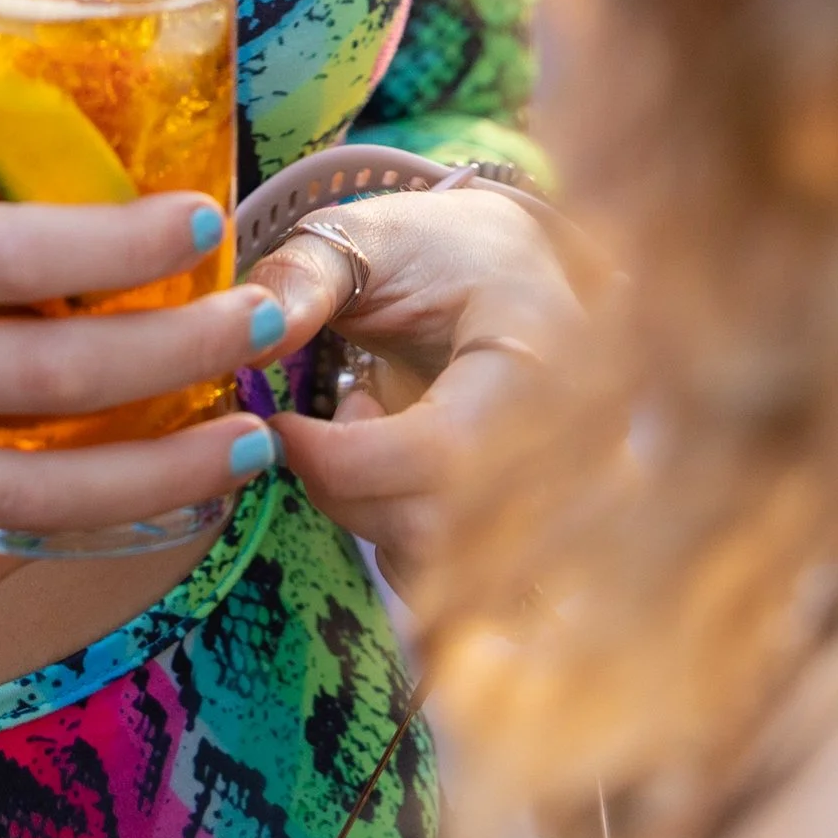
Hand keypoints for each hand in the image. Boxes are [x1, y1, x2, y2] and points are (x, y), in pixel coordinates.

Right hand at [0, 114, 284, 595]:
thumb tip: (47, 118)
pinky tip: (105, 501)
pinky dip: (35, 529)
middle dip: (178, 356)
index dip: (117, 241)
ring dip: (155, 475)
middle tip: (265, 328)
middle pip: (44, 380)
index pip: (4, 250)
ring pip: (28, 496)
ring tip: (239, 446)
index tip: (206, 223)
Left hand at [249, 185, 582, 577]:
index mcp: (541, 363)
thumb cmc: (443, 253)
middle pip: (436, 534)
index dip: (339, 461)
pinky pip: (468, 601)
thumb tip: (254, 327)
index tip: (283, 428)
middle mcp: (583, 451)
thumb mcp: (369, 236)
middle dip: (350, 489)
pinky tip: (415, 482)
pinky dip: (413, 550)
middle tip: (344, 414)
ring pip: (447, 580)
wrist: (525, 275)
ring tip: (386, 435)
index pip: (440, 459)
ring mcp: (582, 510)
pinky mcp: (562, 548)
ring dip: (380, 521)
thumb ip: (306, 274)